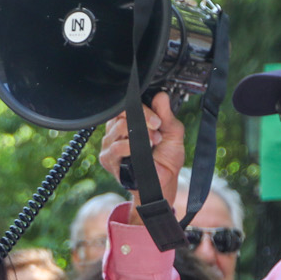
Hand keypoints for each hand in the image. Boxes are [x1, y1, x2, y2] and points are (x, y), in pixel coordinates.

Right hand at [99, 90, 184, 206]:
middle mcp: (116, 131)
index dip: (143, 108)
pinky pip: (116, 147)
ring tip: (152, 143)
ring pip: (119, 128)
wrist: (164, 183)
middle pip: (122, 113)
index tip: (158, 120)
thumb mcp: (172, 132)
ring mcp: (110, 145)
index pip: (127, 105)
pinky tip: (142, 153)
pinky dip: (131, 148)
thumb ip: (166, 114)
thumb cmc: (166, 160)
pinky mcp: (108, 159)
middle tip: (157, 131)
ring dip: (140, 135)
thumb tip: (161, 96)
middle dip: (143, 119)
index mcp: (128, 121)